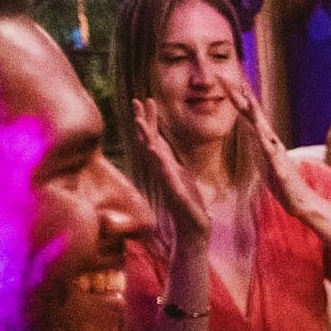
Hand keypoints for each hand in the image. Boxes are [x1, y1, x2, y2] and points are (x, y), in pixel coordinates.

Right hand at [132, 98, 210, 239]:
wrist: (193, 230)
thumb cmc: (189, 206)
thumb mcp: (182, 177)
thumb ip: (171, 163)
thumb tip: (163, 150)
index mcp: (166, 166)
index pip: (155, 138)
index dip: (150, 119)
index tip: (145, 99)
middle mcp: (163, 172)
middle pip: (149, 141)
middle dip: (143, 120)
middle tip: (137, 99)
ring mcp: (167, 182)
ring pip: (153, 156)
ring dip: (146, 137)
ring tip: (140, 120)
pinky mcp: (174, 193)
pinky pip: (165, 174)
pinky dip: (159, 161)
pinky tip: (154, 149)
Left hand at [230, 81, 323, 219]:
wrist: (300, 201)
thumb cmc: (283, 185)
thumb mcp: (265, 163)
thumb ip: (260, 149)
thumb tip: (253, 138)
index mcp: (264, 141)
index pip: (248, 116)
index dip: (237, 98)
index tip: (225, 80)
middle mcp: (270, 141)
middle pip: (252, 114)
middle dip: (238, 95)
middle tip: (224, 76)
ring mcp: (275, 151)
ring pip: (261, 126)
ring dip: (252, 110)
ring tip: (243, 93)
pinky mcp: (279, 165)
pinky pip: (270, 149)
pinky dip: (264, 137)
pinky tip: (258, 127)